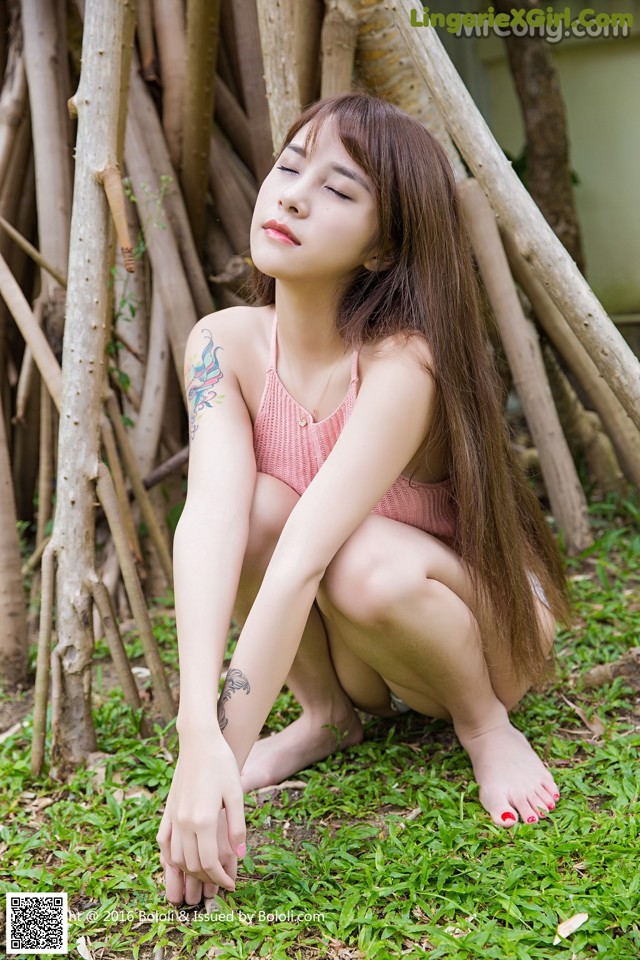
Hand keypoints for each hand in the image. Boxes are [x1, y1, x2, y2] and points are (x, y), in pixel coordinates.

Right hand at [157, 736, 245, 901]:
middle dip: (207, 879)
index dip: (220, 879)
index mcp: (204, 820)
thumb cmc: (221, 764)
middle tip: (222, 881)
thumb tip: (240, 855)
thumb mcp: (236, 794)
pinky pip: (164, 842)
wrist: (199, 741)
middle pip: (192, 865)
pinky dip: (171, 857)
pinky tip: (181, 861)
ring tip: (206, 873)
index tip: (232, 885)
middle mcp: (185, 822)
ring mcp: (173, 816)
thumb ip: (237, 827)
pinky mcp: (168, 809)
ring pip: (177, 858)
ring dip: (190, 871)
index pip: (209, 863)